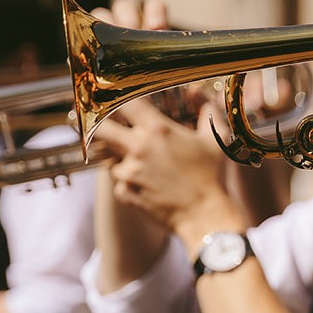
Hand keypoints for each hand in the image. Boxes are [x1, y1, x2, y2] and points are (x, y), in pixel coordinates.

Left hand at [96, 98, 238, 237]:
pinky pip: (119, 183)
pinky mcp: (125, 193)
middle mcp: (137, 148)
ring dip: (121, 160)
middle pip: (100, 128)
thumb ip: (207, 112)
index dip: (115, 98)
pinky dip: (129, 183)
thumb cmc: (213, 177)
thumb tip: (201, 96)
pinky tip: (149, 187)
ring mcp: (128, 173)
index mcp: (157, 130)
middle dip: (97, 125)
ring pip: (110, 159)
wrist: (206, 216)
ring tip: (144, 166)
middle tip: (101, 126)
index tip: (113, 99)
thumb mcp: (216, 140)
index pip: (124, 103)